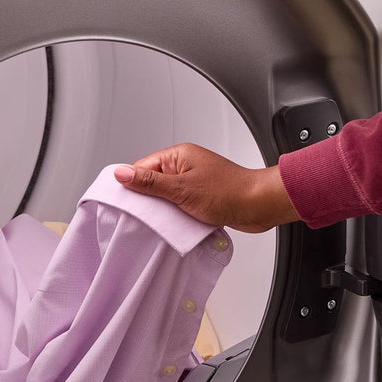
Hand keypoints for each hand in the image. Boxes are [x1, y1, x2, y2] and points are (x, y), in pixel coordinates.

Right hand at [113, 143, 299, 232]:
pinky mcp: (202, 197)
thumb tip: (122, 173)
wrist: (259, 205)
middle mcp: (186, 167)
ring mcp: (194, 182)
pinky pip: (181, 206)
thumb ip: (150, 183)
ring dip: (165, 211)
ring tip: (165, 221)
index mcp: (178, 156)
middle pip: (153, 183)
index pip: (143, 167)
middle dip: (149, 201)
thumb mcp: (181, 189)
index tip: (124, 202)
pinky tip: (178, 225)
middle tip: (145, 216)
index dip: (132, 185)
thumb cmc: (229, 192)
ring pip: (167, 198)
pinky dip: (178, 216)